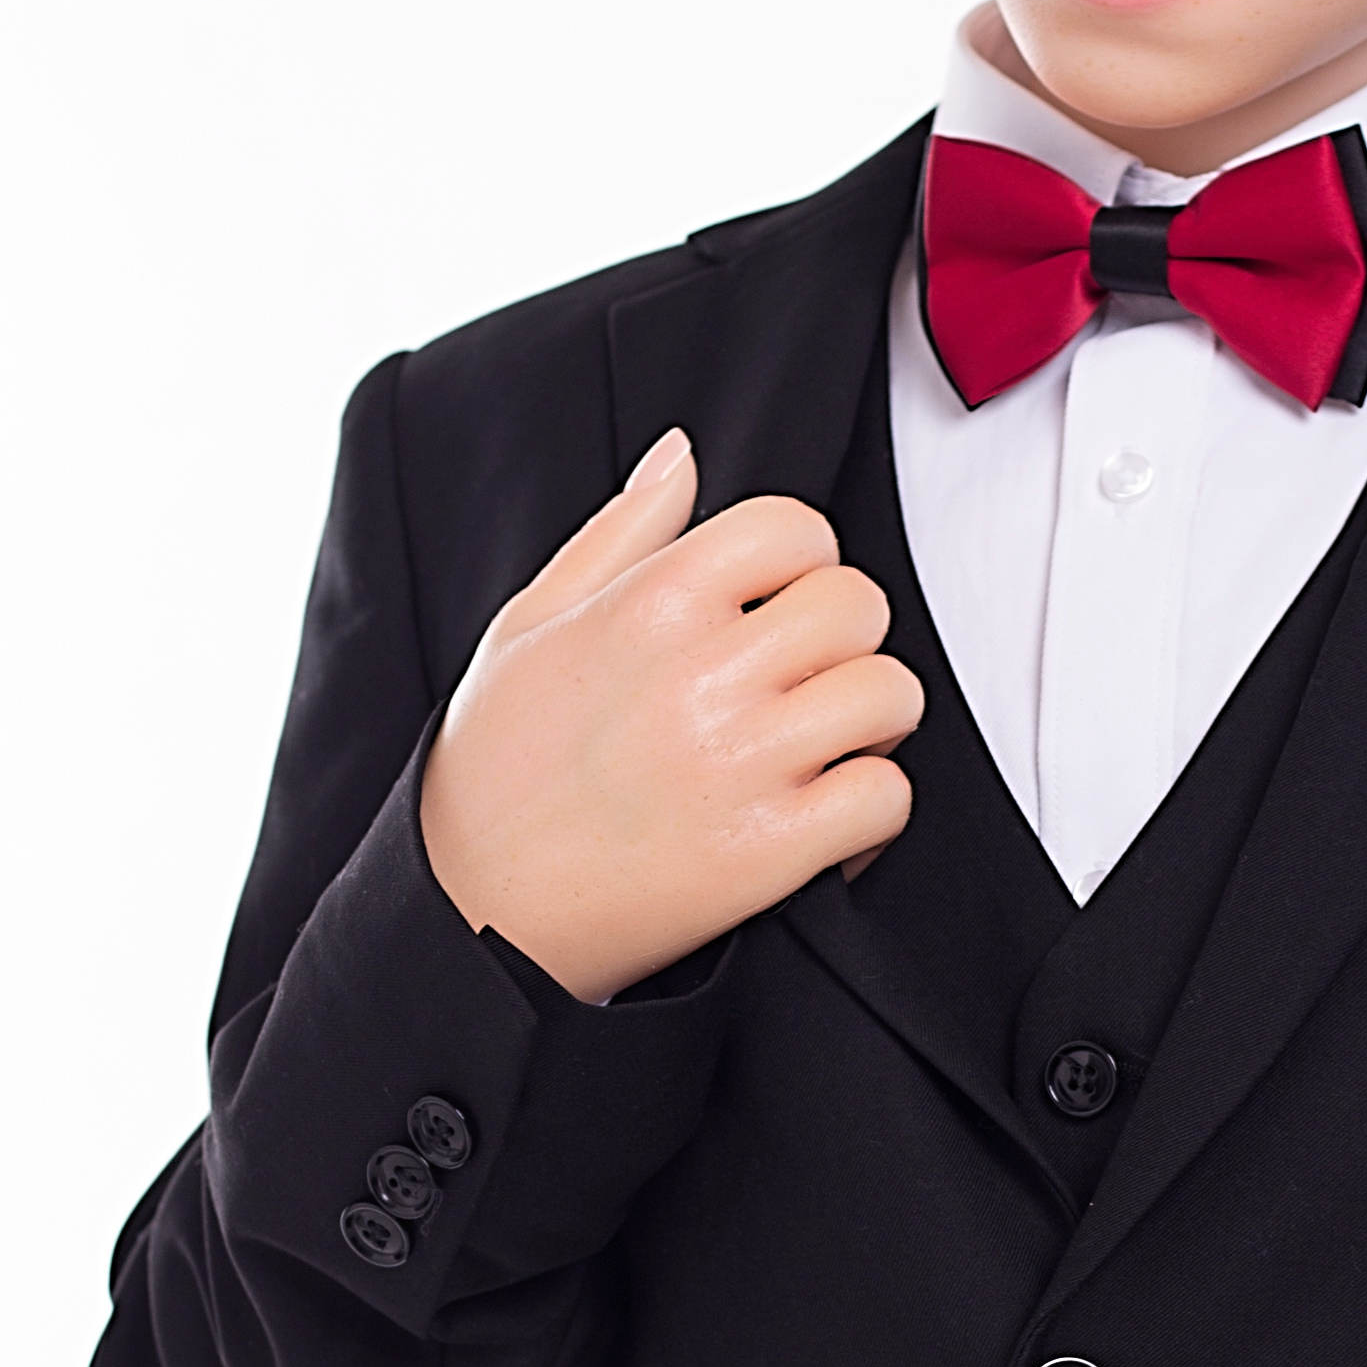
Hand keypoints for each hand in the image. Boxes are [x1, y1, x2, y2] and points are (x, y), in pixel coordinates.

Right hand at [419, 428, 921, 1001]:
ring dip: (869, 722)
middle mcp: (701, 674)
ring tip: (820, 748)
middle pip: (858, 605)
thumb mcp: (531, 625)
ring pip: (889, 694)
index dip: (801, 564)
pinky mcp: (770, 853)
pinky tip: (824, 821)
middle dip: (844, 641)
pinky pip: (886, 796)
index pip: (794, 528)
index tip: (777, 607)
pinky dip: (872, 810)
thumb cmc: (498, 768)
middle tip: (803, 682)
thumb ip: (621, 532)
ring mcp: (741, 763)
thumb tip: (682, 453)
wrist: (476, 914)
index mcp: (648, 604)